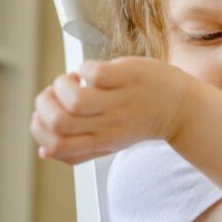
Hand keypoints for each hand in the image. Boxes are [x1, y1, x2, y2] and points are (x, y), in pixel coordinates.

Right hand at [30, 57, 188, 164]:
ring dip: (61, 85)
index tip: (44, 114)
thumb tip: (43, 153)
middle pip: (59, 123)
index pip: (56, 146)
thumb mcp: (111, 142)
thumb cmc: (142, 120)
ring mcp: (119, 101)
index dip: (39, 129)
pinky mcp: (127, 77)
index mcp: (100, 142)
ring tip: (72, 80)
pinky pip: (94, 73)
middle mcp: (108, 125)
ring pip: (73, 100)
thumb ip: (79, 150)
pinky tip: (90, 70)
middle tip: (55, 93)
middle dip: (44, 104)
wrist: (183, 108)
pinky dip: (83, 68)